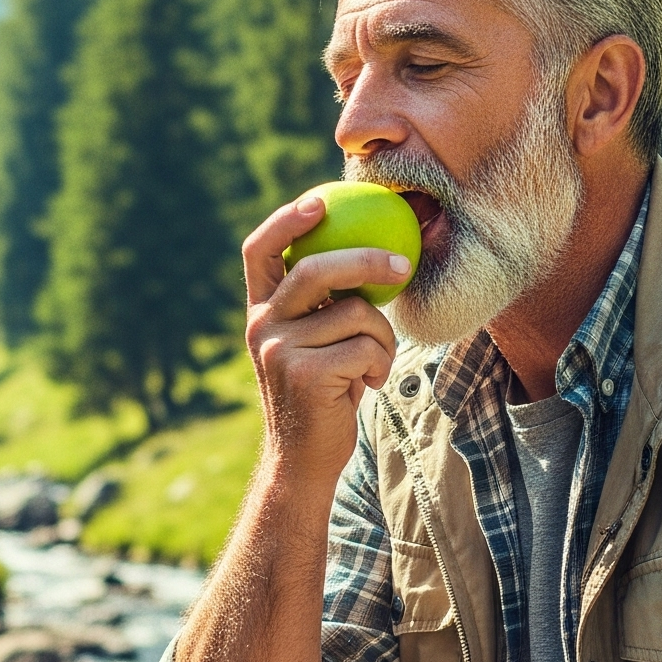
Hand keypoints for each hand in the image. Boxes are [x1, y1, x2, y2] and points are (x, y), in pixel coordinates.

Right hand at [243, 195, 406, 490]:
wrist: (303, 460)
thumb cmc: (323, 395)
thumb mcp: (313, 343)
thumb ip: (323, 305)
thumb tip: (371, 254)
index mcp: (260, 311)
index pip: (260, 250)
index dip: (286, 220)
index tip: (320, 201)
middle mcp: (261, 325)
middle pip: (317, 269)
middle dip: (366, 261)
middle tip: (402, 266)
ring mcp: (279, 350)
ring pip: (355, 314)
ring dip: (382, 339)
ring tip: (375, 364)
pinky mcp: (303, 374)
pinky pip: (364, 346)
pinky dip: (380, 363)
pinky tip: (368, 384)